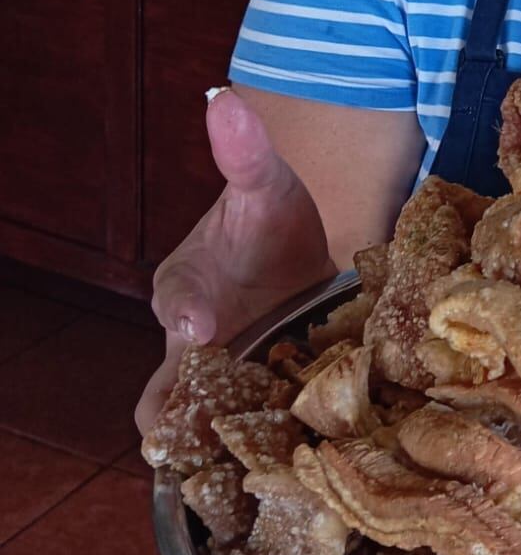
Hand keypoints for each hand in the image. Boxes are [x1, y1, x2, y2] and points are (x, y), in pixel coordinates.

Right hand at [135, 89, 334, 435]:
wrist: (303, 254)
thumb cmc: (269, 221)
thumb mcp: (263, 184)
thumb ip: (244, 151)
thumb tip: (222, 99)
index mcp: (185, 287)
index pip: (174, 301)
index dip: (186, 312)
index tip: (201, 322)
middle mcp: (198, 345)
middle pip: (171, 394)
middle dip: (190, 413)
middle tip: (225, 424)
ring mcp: (234, 378)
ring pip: (212, 426)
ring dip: (237, 437)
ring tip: (275, 450)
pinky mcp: (272, 401)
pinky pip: (263, 433)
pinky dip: (281, 444)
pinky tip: (315, 455)